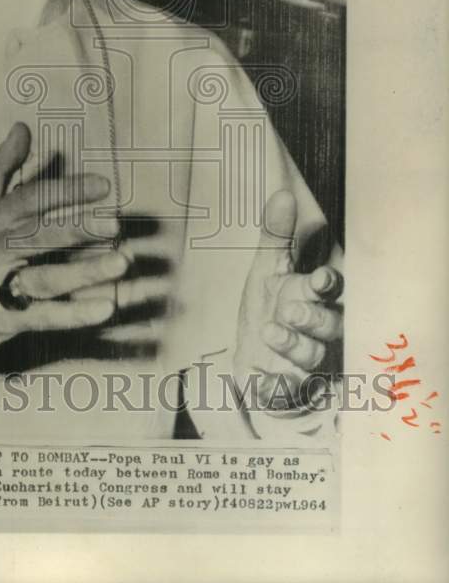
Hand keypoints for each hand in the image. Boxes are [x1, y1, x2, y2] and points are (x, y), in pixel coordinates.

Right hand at [0, 123, 126, 398]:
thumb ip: (0, 169)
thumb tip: (22, 128)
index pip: (30, 198)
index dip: (66, 190)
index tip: (104, 185)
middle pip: (36, 236)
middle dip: (75, 229)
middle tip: (114, 224)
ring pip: (43, 278)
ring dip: (83, 272)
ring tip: (120, 263)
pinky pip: (41, 317)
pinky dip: (72, 315)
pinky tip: (104, 308)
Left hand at [235, 189, 343, 410]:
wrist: (253, 359)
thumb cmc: (268, 308)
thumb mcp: (266, 269)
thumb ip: (275, 235)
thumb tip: (282, 194)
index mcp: (311, 297)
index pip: (329, 290)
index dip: (327, 285)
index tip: (321, 278)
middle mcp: (316, 331)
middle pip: (329, 325)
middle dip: (312, 317)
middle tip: (289, 308)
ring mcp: (305, 362)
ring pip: (312, 355)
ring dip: (293, 344)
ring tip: (270, 331)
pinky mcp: (288, 387)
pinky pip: (287, 389)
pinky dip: (276, 385)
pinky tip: (264, 379)